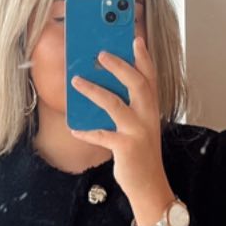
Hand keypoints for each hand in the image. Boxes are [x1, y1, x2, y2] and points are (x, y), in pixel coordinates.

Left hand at [70, 32, 168, 212]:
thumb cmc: (140, 155)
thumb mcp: (138, 128)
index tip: (135, 39)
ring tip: (76, 80)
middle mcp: (148, 117)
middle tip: (101, 53)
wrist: (150, 187)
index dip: (144, 57)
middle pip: (137, 83)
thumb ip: (127, 108)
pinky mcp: (126, 148)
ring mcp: (138, 132)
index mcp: (152, 109)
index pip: (150, 77)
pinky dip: (87, 131)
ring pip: (115, 104)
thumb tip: (102, 88)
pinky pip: (102, 135)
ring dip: (94, 90)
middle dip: (119, 65)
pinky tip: (74, 128)